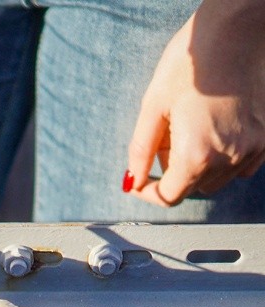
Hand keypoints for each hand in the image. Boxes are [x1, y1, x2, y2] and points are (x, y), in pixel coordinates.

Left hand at [125, 1, 264, 205]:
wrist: (237, 31)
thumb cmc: (191, 62)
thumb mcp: (153, 107)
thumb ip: (141, 151)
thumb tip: (132, 180)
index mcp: (197, 155)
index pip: (168, 197)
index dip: (148, 192)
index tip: (140, 180)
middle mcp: (229, 158)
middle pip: (192, 188)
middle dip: (172, 172)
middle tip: (166, 138)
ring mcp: (253, 149)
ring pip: (217, 178)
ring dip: (197, 166)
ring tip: (189, 128)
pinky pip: (240, 165)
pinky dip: (222, 158)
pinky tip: (213, 129)